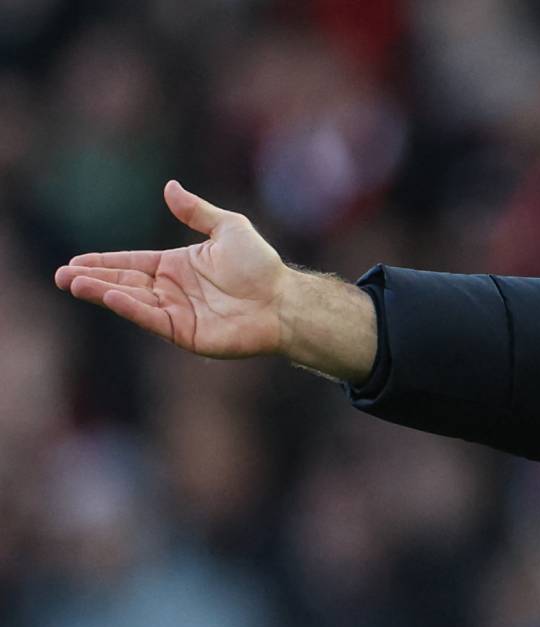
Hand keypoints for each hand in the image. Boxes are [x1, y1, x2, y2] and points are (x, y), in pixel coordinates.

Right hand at [54, 180, 288, 358]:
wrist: (283, 300)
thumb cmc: (261, 266)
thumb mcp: (228, 227)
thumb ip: (196, 211)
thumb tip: (168, 187)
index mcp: (176, 266)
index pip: (131, 263)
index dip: (103, 262)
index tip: (75, 262)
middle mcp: (172, 290)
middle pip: (124, 282)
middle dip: (92, 279)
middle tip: (61, 276)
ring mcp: (177, 312)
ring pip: (132, 301)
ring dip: (103, 293)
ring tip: (73, 284)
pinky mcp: (185, 332)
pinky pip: (152, 319)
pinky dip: (130, 308)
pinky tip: (111, 296)